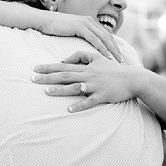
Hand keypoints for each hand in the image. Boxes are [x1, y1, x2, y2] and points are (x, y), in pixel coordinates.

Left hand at [32, 51, 146, 111]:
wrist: (132, 78)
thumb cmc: (113, 69)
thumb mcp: (97, 57)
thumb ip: (81, 56)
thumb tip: (64, 60)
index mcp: (85, 67)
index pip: (63, 66)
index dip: (48, 66)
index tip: (34, 68)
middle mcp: (88, 75)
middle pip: (65, 76)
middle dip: (48, 77)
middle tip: (32, 78)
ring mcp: (95, 86)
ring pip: (75, 87)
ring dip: (61, 90)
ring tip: (47, 91)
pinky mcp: (102, 96)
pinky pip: (89, 101)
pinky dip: (79, 105)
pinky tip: (69, 109)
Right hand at [36, 10, 122, 62]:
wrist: (43, 20)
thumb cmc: (54, 27)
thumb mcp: (71, 31)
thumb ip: (80, 35)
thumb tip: (84, 45)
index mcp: (89, 21)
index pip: (105, 34)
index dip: (113, 44)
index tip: (118, 54)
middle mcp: (90, 21)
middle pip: (108, 36)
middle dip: (116, 48)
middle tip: (122, 59)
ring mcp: (86, 23)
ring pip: (104, 38)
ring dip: (112, 49)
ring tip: (118, 60)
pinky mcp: (81, 27)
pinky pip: (95, 39)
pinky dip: (102, 48)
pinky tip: (106, 56)